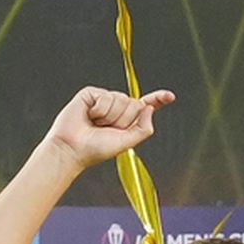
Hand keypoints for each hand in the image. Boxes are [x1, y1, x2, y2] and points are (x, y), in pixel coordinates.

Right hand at [48, 85, 170, 165]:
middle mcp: (117, 108)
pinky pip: (105, 96)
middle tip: (106, 129)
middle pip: (134, 103)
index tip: (170, 96)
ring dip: (110, 115)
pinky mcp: (91, 94)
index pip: (145, 106)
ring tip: (96, 123)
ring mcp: (104, 99)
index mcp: (127, 120)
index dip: (157, 100)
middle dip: (123, 119)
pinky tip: (89, 115)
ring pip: (121, 99)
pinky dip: (99, 109)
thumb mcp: (126, 142)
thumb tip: (149, 108)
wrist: (72, 147)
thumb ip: (143, 128)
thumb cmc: (95, 149)